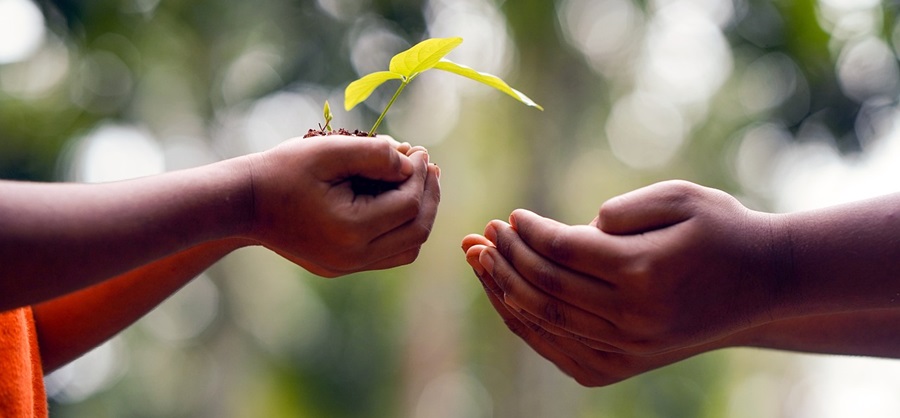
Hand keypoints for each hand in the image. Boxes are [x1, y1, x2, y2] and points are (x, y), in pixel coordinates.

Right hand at [247, 135, 439, 276]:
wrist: (244, 202)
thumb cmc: (284, 170)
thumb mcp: (329, 150)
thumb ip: (375, 153)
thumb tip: (411, 161)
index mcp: (352, 230)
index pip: (408, 204)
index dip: (420, 174)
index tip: (419, 149)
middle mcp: (353, 257)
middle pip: (416, 231)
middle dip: (428, 195)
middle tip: (429, 166)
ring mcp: (347, 266)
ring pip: (407, 249)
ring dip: (419, 215)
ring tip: (420, 182)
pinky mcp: (341, 267)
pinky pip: (386, 254)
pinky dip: (401, 229)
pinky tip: (399, 200)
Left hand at [463, 180, 784, 355]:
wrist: (763, 284)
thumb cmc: (720, 230)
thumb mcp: (681, 198)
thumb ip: (622, 210)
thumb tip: (571, 232)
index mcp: (644, 271)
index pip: (563, 249)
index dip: (529, 231)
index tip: (512, 215)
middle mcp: (633, 317)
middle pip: (546, 287)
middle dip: (507, 258)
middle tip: (484, 235)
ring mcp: (630, 348)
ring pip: (546, 321)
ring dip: (505, 290)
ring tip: (483, 262)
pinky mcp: (626, 365)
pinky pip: (560, 350)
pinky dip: (528, 326)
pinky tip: (509, 299)